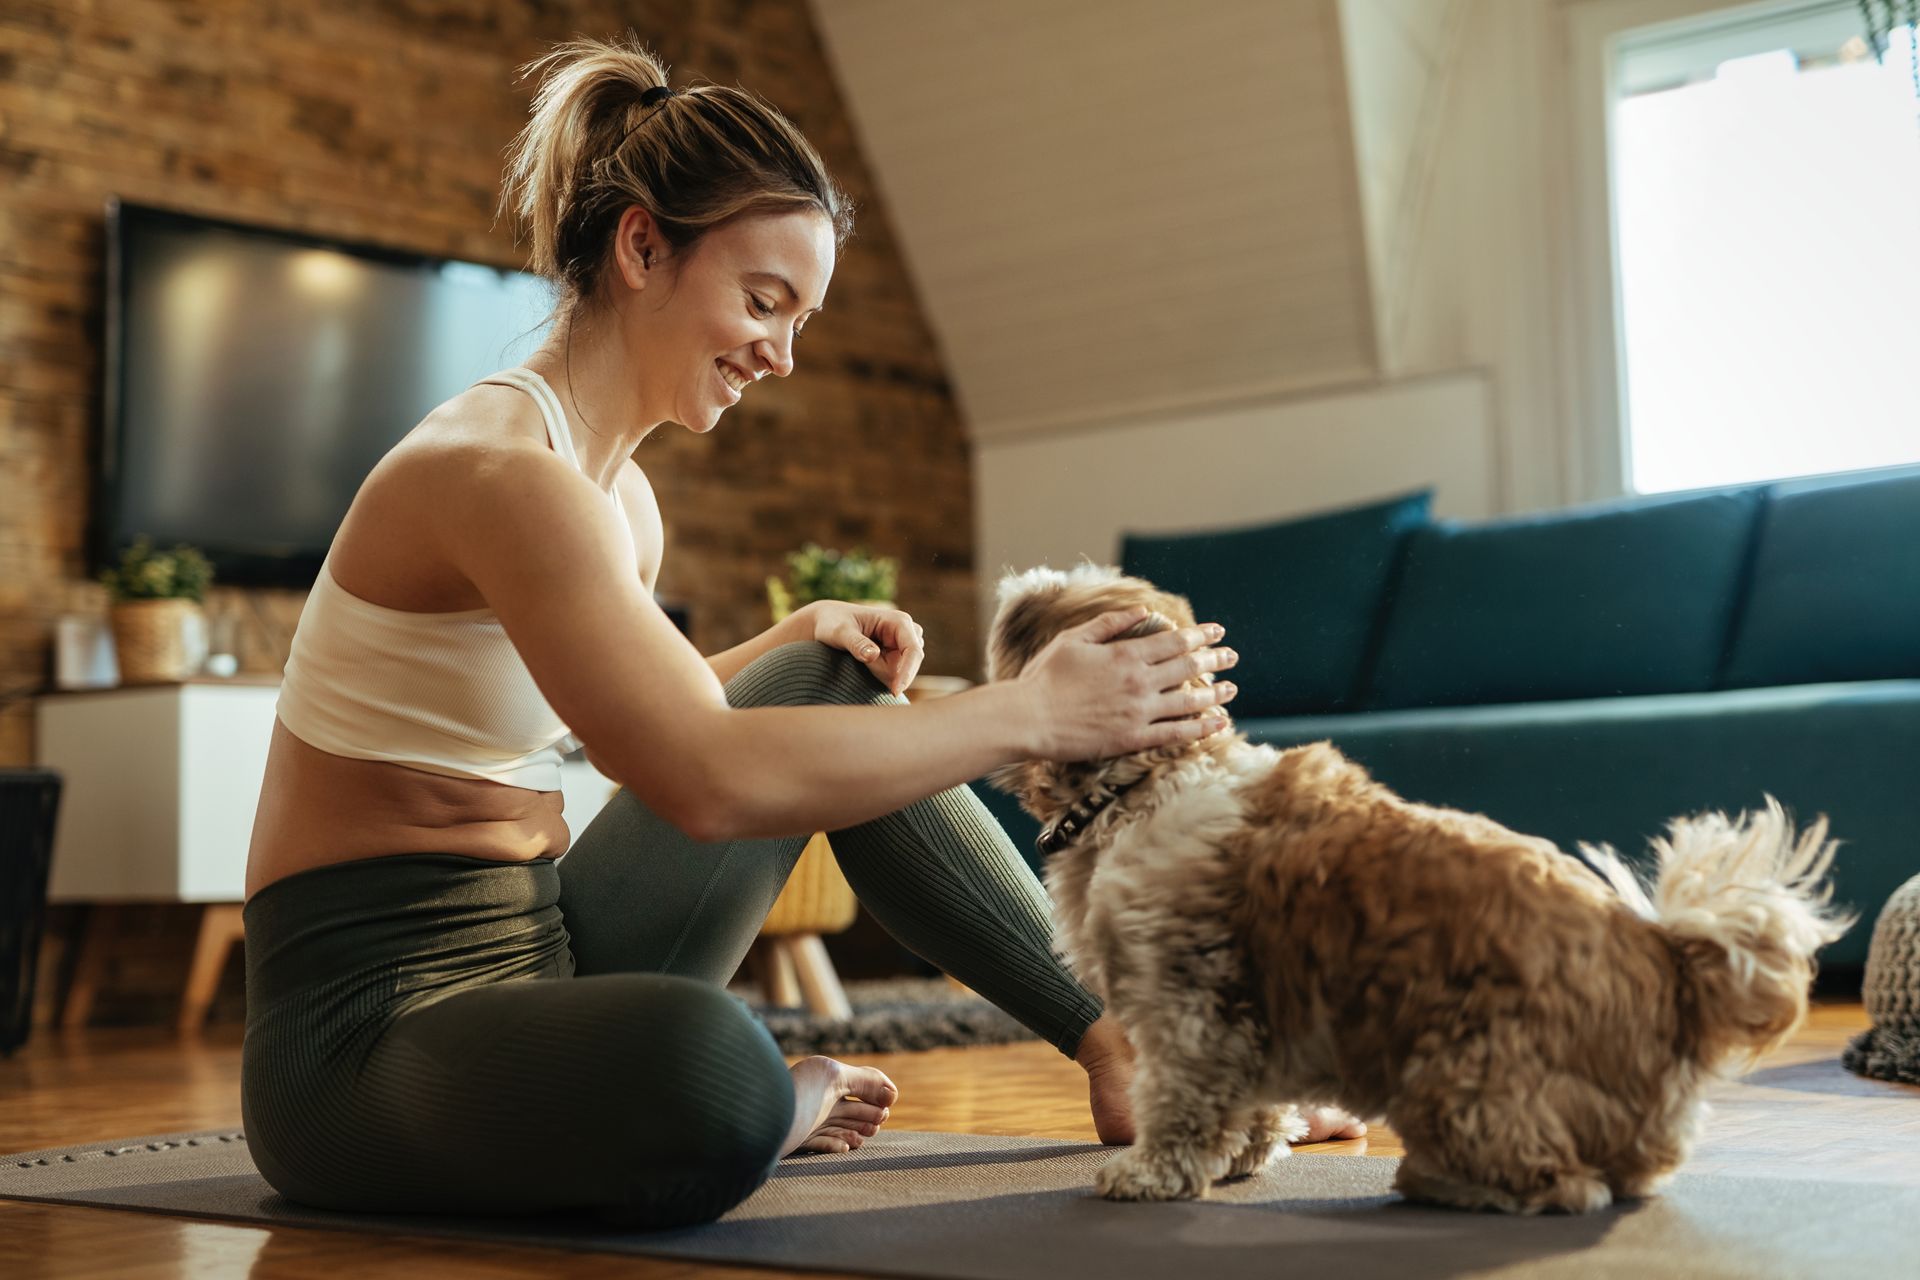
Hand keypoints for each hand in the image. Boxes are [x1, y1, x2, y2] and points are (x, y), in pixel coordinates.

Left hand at [799, 600, 924, 696]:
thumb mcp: (840, 632)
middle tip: (859, 656)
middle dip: (882, 669)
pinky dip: (877, 672)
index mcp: (899, 621)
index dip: (907, 672)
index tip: (895, 691)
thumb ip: (856, 643)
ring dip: (878, 671)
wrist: (829, 622)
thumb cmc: (834, 622)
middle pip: (907, 666)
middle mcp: (907, 632)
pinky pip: (893, 675)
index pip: (913, 651)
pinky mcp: (899, 655)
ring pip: (899, 672)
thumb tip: (873, 655)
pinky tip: (866, 660)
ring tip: (860, 654)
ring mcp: (904, 645)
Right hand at [1016, 606, 1237, 760]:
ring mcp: (1139, 712)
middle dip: (1214, 660)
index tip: (1217, 631)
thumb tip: (1142, 611)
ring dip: (1215, 694)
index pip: (1174, 642)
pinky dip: (1201, 728)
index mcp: (1125, 654)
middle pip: (1188, 667)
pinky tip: (1218, 723)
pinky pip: (1176, 733)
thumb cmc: (1046, 676)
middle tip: (1232, 656)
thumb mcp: (1074, 639)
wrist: (1030, 718)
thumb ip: (1110, 624)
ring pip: (1189, 701)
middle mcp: (1139, 682)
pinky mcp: (1133, 738)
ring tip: (1231, 690)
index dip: (1200, 636)